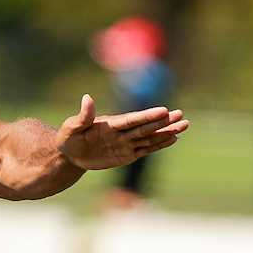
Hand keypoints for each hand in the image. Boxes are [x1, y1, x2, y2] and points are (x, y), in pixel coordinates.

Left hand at [56, 95, 188, 170]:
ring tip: (184, 125)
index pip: (132, 120)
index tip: (163, 111)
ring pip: (150, 137)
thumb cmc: (68, 138)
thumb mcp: (71, 128)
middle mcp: (121, 132)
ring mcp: (125, 143)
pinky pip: (145, 149)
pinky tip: (173, 139)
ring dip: (166, 132)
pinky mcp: (126, 154)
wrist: (69, 154)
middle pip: (146, 127)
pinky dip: (159, 145)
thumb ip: (82, 116)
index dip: (147, 116)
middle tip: (182, 115)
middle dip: (163, 122)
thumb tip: (87, 98)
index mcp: (110, 124)